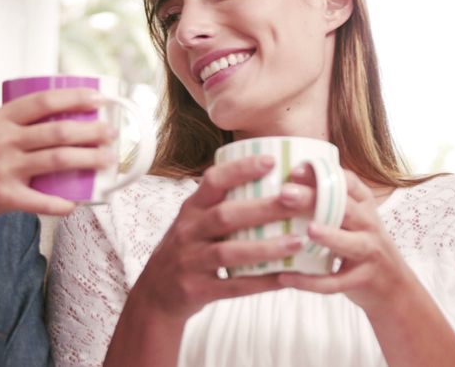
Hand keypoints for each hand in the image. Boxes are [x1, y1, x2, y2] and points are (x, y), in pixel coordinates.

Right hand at [0, 88, 115, 227]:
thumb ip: (15, 122)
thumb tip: (56, 115)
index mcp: (1, 119)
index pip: (44, 101)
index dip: (74, 97)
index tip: (98, 98)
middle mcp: (4, 140)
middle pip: (58, 131)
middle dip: (91, 131)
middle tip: (111, 133)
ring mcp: (4, 168)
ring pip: (56, 161)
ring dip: (87, 160)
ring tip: (107, 160)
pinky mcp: (3, 196)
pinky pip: (39, 200)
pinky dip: (61, 203)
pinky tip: (77, 203)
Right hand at [129, 155, 316, 321]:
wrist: (156, 293)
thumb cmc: (188, 248)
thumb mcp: (195, 221)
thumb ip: (222, 203)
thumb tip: (274, 181)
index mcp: (191, 209)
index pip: (213, 181)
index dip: (241, 169)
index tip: (272, 161)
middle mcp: (188, 232)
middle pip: (225, 215)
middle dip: (262, 207)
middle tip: (296, 199)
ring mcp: (190, 262)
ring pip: (229, 252)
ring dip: (265, 247)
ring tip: (298, 241)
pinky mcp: (197, 290)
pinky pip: (232, 287)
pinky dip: (260, 282)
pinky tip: (285, 278)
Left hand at [276, 169, 416, 316]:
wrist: (394, 285)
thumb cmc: (362, 245)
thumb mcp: (354, 220)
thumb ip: (330, 204)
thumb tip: (285, 185)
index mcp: (364, 206)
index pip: (348, 183)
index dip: (323, 174)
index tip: (295, 170)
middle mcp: (369, 225)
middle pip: (344, 208)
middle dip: (315, 199)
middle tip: (285, 193)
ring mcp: (369, 253)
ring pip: (350, 244)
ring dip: (329, 236)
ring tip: (308, 230)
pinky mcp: (363, 280)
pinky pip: (336, 282)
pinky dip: (310, 281)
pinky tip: (286, 277)